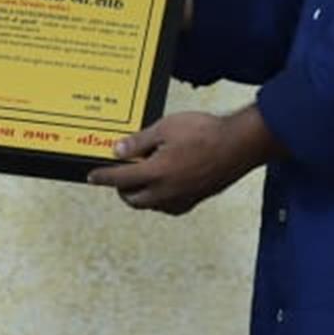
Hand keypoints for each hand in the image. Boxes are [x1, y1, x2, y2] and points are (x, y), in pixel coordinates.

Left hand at [87, 106, 275, 215]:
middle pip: (134, 199)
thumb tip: (119, 151)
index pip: (120, 179)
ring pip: (152, 205)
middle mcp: (167, 192)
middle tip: (119, 176)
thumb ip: (140, 142)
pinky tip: (163, 185)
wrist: (240, 144)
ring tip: (141, 177)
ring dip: (141, 195)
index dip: (103, 177)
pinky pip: (169, 206)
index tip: (93, 176)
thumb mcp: (166, 128)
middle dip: (121, 189)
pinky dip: (159, 198)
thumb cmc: (206, 132)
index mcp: (156, 174)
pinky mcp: (196, 199)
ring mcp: (183, 199)